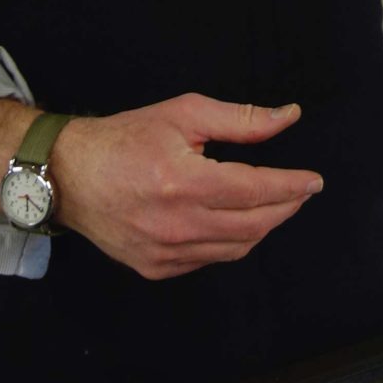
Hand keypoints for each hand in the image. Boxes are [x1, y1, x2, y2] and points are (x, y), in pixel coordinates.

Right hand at [52, 94, 320, 278]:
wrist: (68, 175)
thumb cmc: (124, 139)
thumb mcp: (184, 114)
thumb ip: (240, 119)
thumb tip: (288, 116)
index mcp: (184, 183)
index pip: (257, 191)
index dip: (292, 186)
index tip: (314, 181)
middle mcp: (176, 225)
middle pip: (254, 226)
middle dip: (285, 207)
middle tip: (299, 191)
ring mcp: (165, 253)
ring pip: (236, 248)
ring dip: (262, 226)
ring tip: (273, 204)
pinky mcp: (156, 268)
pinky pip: (210, 260)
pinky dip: (230, 241)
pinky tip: (234, 221)